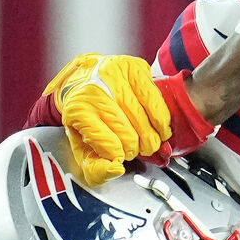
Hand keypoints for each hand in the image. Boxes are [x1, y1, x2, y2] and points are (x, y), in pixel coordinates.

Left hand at [41, 53, 171, 184]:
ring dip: (151, 138)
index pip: (108, 145)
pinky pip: (157, 103)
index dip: (119, 156)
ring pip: (146, 121)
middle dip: (136, 149)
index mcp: (79, 110)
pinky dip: (161, 121)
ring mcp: (116, 76)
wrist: (85, 78)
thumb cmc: (87, 114)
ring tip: (146, 140)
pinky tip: (157, 126)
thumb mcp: (82, 144)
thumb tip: (115, 171)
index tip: (119, 156)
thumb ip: (95, 166)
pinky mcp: (135, 68)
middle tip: (133, 148)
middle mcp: (96, 89)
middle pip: (129, 135)